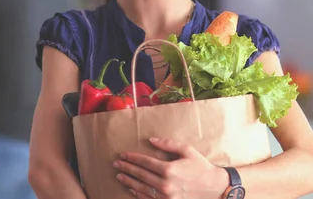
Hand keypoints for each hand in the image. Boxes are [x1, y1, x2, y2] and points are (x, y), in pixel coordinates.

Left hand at [113, 137, 227, 198]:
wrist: (215, 188)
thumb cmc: (200, 166)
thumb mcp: (186, 150)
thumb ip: (167, 144)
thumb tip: (151, 139)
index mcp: (169, 169)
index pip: (144, 162)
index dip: (132, 158)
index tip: (122, 155)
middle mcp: (165, 184)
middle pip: (140, 175)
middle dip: (126, 169)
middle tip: (116, 164)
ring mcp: (166, 196)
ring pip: (142, 188)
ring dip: (129, 182)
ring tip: (119, 176)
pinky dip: (138, 194)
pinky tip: (131, 189)